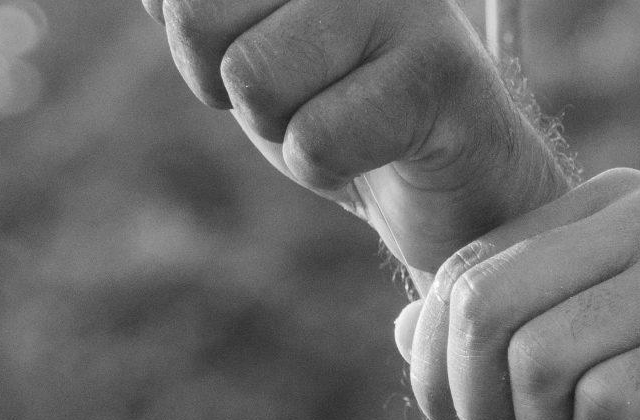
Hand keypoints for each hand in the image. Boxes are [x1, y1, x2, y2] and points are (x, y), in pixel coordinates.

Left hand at [142, 0, 569, 275]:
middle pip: (196, 20)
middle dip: (233, 86)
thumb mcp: (241, 40)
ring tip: (339, 114)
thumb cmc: (337, 102)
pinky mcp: (437, 68)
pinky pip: (314, 139)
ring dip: (283, 127)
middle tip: (303, 91)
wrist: (448, 182)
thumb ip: (190, 4)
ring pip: (253, 80)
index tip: (258, 50)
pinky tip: (374, 148)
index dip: (196, 43)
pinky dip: (328, 166)